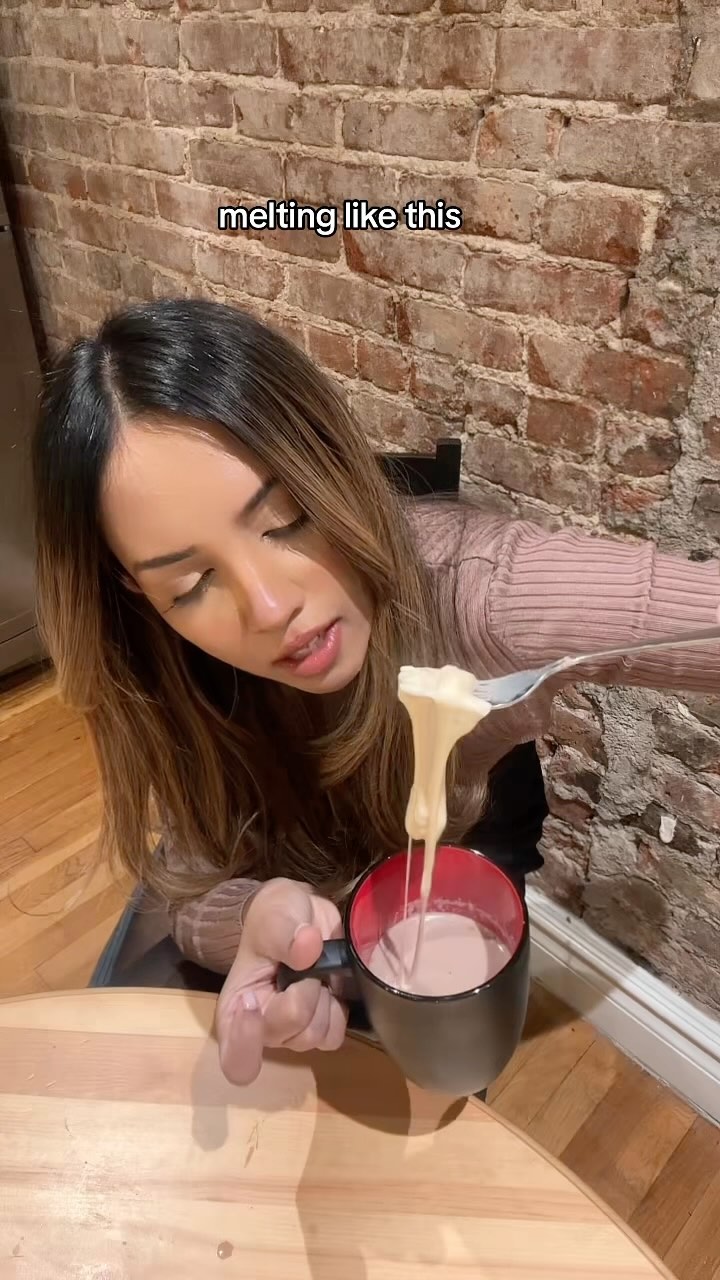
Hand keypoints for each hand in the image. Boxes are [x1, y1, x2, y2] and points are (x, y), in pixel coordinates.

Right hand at [214, 877, 346, 1084]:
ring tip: (314, 972)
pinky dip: (338, 1008)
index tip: (251, 1008)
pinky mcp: (320, 1029)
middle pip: (293, 1031)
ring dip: (323, 999)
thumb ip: (284, 931)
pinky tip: (329, 986)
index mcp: (235, 1008)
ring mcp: (292, 1033)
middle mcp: (261, 1030)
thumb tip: (307, 952)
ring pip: (317, 1034)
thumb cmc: (275, 917)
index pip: (235, 1055)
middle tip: (301, 963)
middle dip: (304, 992)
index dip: (246, 1041)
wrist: (300, 916)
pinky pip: (335, 1035)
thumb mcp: (274, 912)